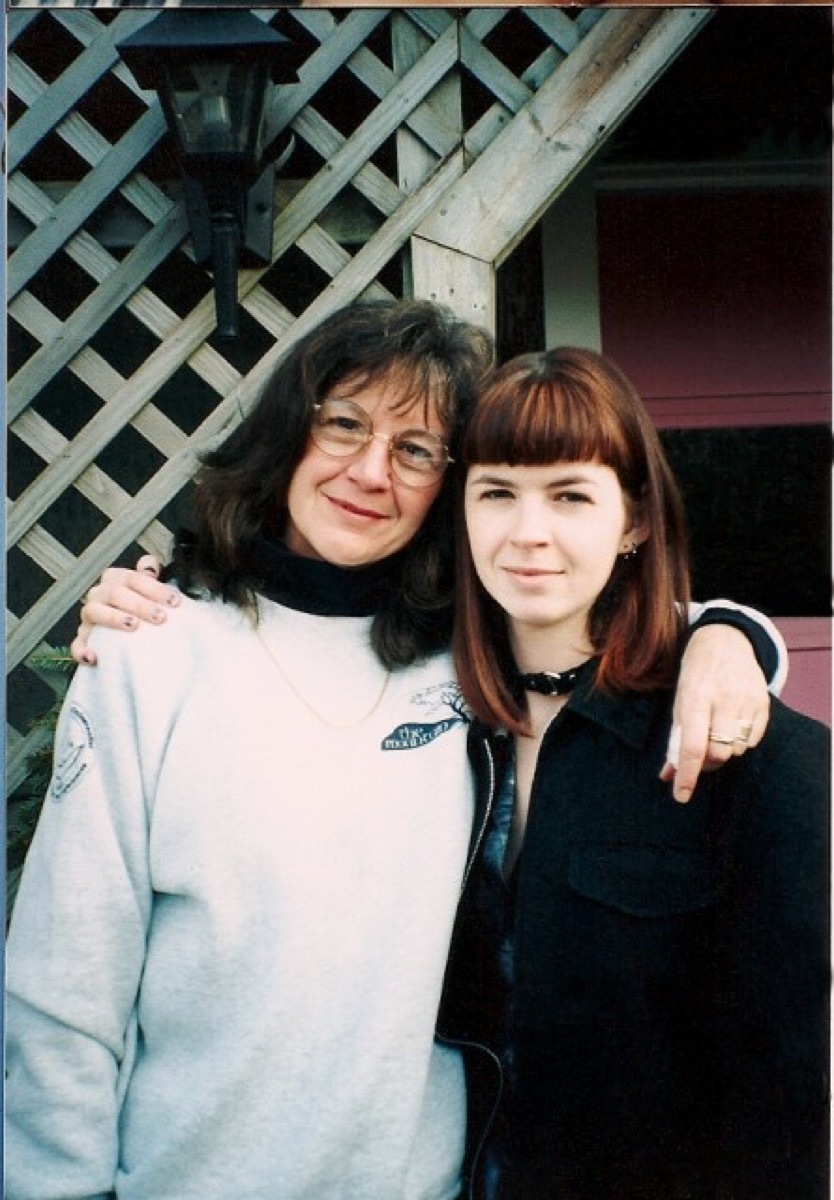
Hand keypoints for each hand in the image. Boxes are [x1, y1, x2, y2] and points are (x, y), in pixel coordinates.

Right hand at [71, 555, 178, 665]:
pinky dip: (82, 650)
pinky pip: (77, 644)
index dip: (154, 588)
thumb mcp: (146, 593)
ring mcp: (89, 617)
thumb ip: (146, 577)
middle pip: (115, 593)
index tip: (175, 602)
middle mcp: (99, 595)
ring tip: (133, 626)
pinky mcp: (83, 639)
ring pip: (94, 611)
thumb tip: (149, 560)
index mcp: (115, 580)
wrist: (125, 635)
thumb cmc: (139, 610)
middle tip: (160, 617)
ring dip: (113, 617)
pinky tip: (93, 657)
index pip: (132, 578)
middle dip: (139, 604)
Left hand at [660, 624, 769, 802]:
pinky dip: (740, 741)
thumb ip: (675, 739)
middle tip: (700, 756)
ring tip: (716, 731)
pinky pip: (753, 740)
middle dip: (707, 762)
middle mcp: (724, 699)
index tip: (681, 795)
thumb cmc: (696, 675)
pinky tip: (731, 723)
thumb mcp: (679, 701)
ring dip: (724, 750)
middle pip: (719, 753)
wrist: (725, 642)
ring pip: (737, 749)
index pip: (693, 745)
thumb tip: (668, 775)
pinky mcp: (764, 703)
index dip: (687, 774)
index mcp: (696, 697)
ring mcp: (747, 701)